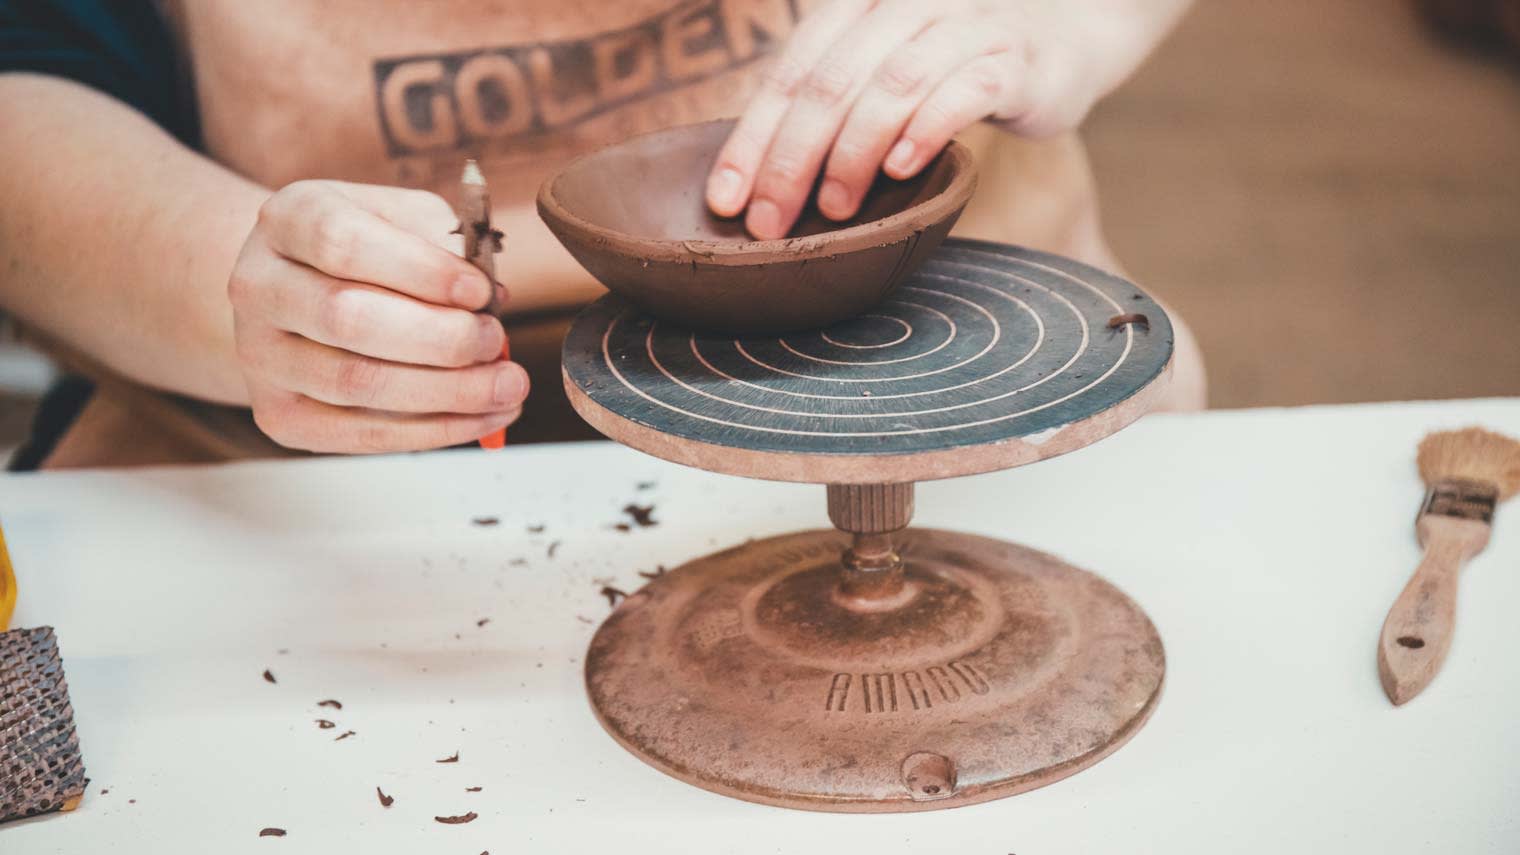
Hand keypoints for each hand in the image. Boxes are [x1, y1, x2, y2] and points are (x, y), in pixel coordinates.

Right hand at [228, 180, 526, 452]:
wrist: (298, 291)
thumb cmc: (367, 249)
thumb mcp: (403, 219)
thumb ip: (445, 245)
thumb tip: (490, 297)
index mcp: (288, 220)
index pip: (345, 244)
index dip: (422, 272)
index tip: (481, 291)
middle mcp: (258, 286)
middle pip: (348, 319)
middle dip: (441, 338)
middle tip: (496, 342)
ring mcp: (260, 357)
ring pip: (357, 384)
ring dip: (448, 392)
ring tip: (506, 385)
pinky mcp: (279, 416)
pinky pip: (362, 435)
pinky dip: (435, 431)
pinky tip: (484, 417)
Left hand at [706, 0, 1161, 238]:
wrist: (1060, 45)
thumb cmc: (949, 70)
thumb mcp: (880, 72)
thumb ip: (828, 103)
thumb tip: (751, 184)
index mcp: (859, 5)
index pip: (791, 71)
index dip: (753, 138)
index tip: (726, 202)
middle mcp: (907, 5)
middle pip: (832, 81)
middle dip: (792, 158)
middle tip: (770, 224)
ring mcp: (964, 27)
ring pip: (892, 85)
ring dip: (853, 153)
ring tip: (833, 210)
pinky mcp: (1014, 61)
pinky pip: (962, 92)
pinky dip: (925, 130)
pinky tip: (899, 170)